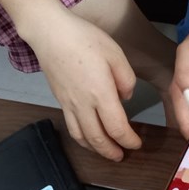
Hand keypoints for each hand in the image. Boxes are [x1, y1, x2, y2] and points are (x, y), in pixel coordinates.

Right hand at [25, 7, 141, 160]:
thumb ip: (126, 79)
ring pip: (81, 137)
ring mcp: (68, 104)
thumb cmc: (85, 39)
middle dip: (112, 152)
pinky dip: (81, 139)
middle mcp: (83, 104)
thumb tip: (125, 98)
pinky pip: (71, 127)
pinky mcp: (60, 100)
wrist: (51, 34)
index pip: (117, 128)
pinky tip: (88, 137)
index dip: (128, 140)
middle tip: (123, 156)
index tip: (137, 143)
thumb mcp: (116, 53)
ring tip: (107, 152)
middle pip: (97, 139)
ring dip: (96, 149)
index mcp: (101, 93)